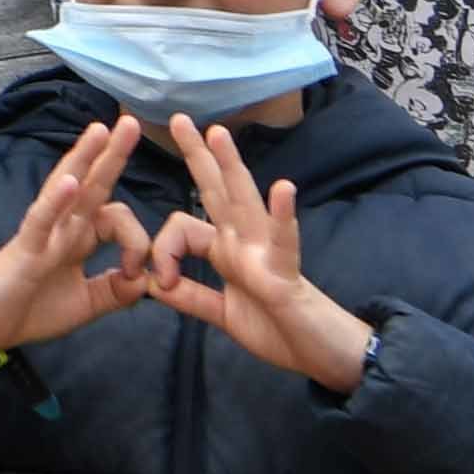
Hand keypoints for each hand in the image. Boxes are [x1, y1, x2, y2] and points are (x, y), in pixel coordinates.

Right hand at [0, 115, 177, 360]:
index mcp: (79, 238)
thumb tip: (145, 280)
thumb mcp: (85, 305)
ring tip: (100, 130)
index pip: (116, 219)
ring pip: (65, 189)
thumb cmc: (30, 310)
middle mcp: (63, 227)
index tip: (136, 274)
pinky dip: (56, 200)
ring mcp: (44, 234)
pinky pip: (42, 220)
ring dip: (83, 158)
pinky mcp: (26, 249)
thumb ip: (115, 291)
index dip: (136, 241)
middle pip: (92, 184)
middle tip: (131, 122)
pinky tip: (70, 181)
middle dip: (112, 154)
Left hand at [145, 114, 378, 393]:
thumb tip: (152, 283)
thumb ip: (190, 297)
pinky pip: (284, 242)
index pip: (184, 228)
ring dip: (233, 167)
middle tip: (177, 118)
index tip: (156, 281)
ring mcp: (267, 254)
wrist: (321, 355)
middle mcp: (245, 243)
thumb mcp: (222, 314)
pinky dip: (283, 216)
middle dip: (197, 156)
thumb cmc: (278, 329)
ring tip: (219, 134)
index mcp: (228, 251)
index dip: (162, 248)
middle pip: (217, 191)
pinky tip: (283, 188)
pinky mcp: (287, 274)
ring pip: (247, 203)